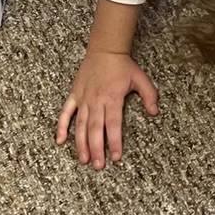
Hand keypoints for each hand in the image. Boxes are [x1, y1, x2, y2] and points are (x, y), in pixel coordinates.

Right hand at [57, 49, 158, 169]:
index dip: (114, 141)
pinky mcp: (74, 95)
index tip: (116, 157)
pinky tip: (60, 140)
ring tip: (84, 160)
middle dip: (97, 149)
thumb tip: (155, 112)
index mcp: (112, 98)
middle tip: (98, 166)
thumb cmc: (122, 65)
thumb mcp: (140, 78)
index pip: (113, 125)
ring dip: (81, 143)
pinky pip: (65, 113)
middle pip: (95, 129)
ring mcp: (83, 98)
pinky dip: (61, 126)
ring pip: (80, 125)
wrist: (105, 49)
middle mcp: (96, 101)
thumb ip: (149, 95)